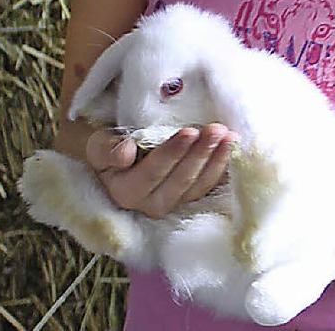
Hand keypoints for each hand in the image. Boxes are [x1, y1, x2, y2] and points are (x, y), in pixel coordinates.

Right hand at [86, 123, 236, 217]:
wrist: (119, 161)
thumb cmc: (109, 148)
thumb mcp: (99, 146)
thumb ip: (107, 150)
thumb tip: (125, 153)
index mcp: (126, 193)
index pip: (153, 172)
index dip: (173, 152)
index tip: (190, 131)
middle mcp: (151, 205)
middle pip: (181, 180)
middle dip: (201, 154)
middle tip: (217, 129)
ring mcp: (174, 204)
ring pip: (199, 185)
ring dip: (217, 160)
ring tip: (229, 136)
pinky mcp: (190, 199)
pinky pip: (210, 187)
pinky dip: (223, 168)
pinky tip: (234, 150)